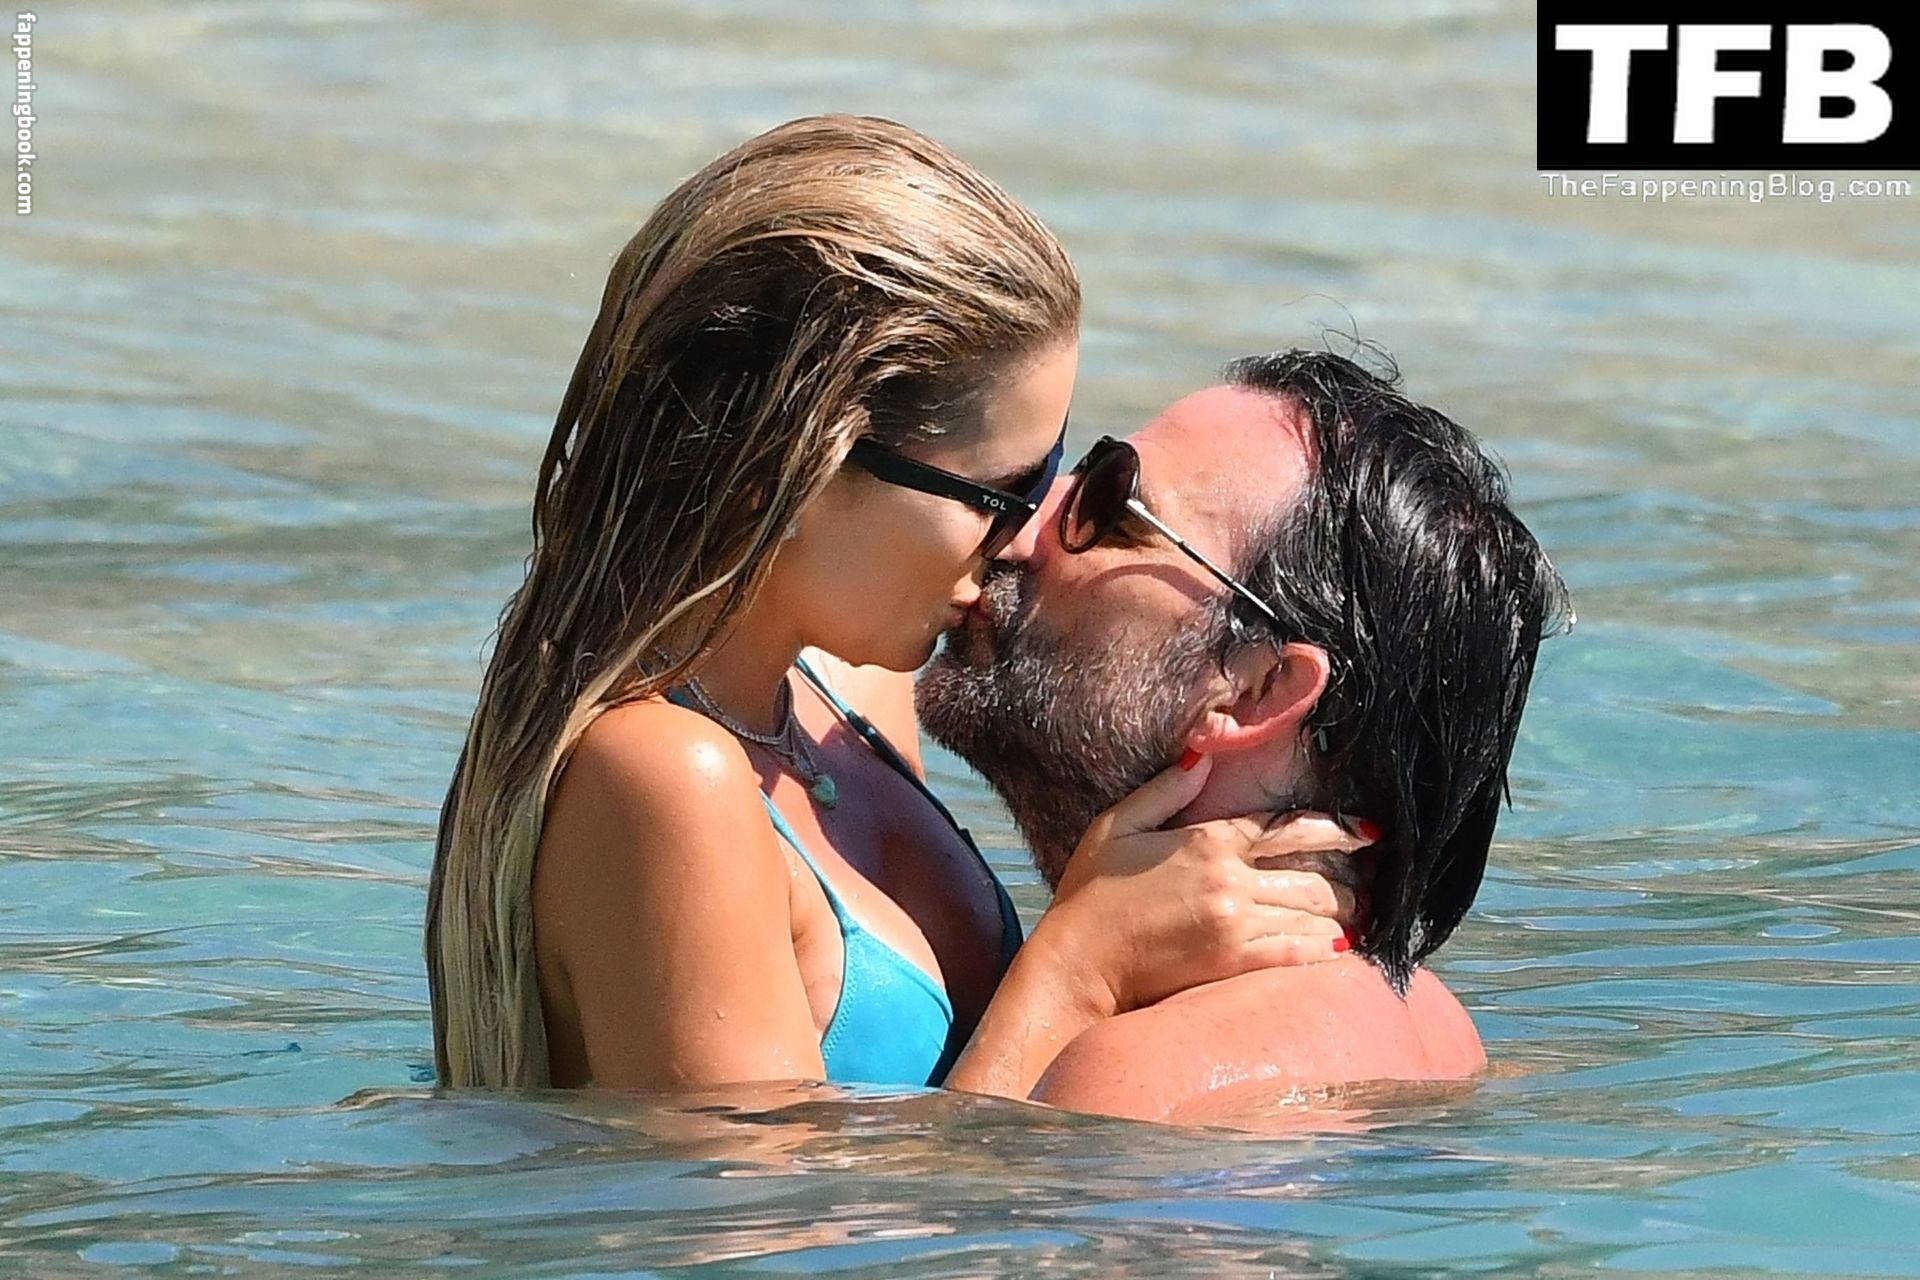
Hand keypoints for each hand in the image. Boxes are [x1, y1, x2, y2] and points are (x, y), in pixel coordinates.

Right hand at [1037, 755, 1372, 1014]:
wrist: (1077, 963)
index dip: (1335, 827)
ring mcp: (1236, 923)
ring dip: (1344, 913)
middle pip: (1314, 873)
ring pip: (1314, 913)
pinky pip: (1297, 953)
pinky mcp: (1233, 964)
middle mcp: (1231, 879)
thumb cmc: (1091, 895)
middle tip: (1373, 878)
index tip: (1367, 831)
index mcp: (1207, 840)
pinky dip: (1324, 949)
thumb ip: (1164, 789)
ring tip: (1362, 913)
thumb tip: (1202, 753)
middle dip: (1350, 876)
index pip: (1286, 827)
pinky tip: (1341, 948)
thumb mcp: (1116, 826)